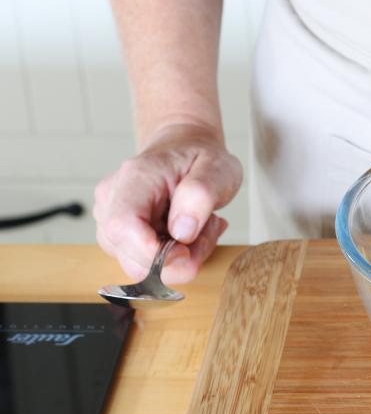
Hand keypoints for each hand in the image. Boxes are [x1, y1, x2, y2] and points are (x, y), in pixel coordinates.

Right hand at [93, 123, 241, 283]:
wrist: (184, 148)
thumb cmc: (199, 157)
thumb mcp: (218, 168)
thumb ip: (201, 195)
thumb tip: (181, 232)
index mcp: (136, 178)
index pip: (123, 227)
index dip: (152, 253)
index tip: (187, 251)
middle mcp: (112, 199)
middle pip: (130, 256)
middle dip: (177, 260)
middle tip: (208, 230)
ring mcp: (110, 218)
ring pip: (138, 265)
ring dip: (178, 259)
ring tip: (201, 228)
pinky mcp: (118, 234)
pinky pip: (143, 263)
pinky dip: (172, 259)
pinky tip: (188, 235)